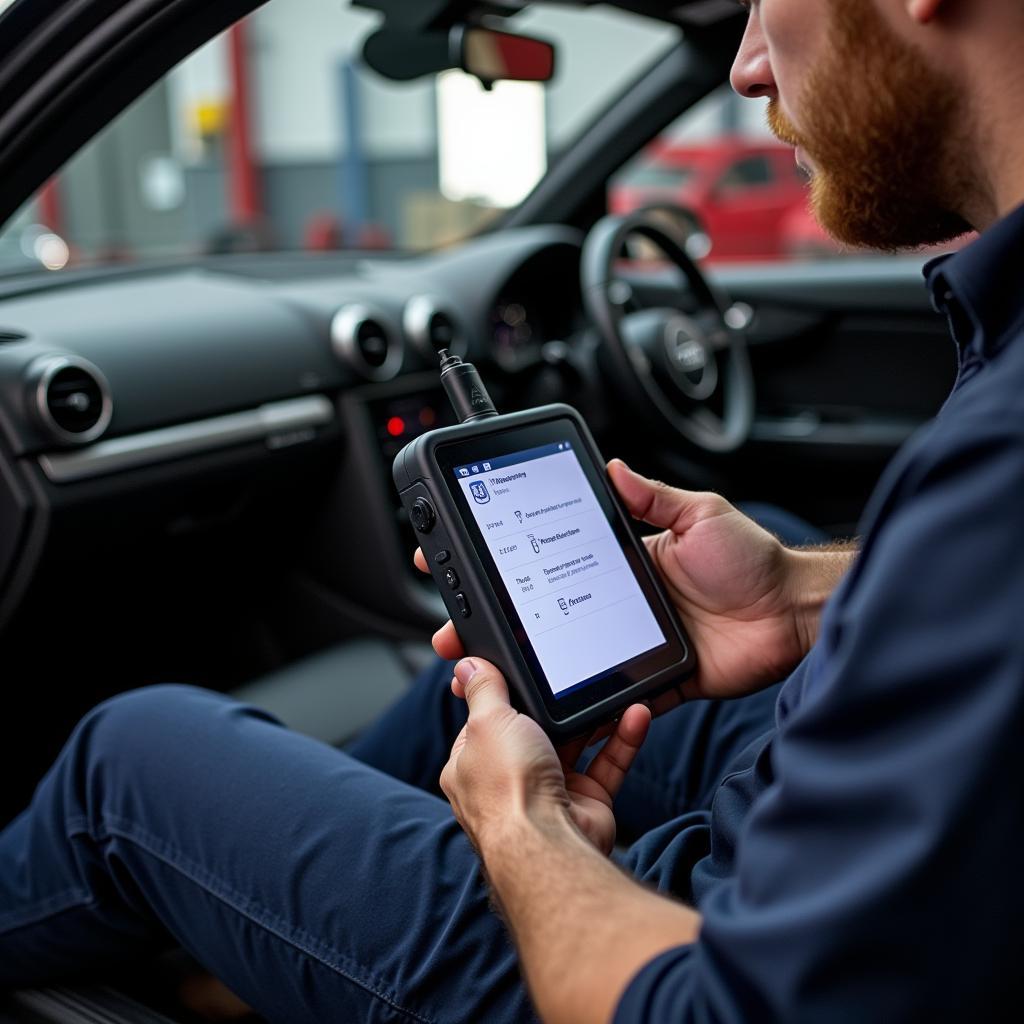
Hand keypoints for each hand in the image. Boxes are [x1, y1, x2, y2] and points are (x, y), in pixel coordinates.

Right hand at [416, 459, 840, 705]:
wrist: (794, 613)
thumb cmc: (752, 561)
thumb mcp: (699, 515)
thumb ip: (654, 497)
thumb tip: (612, 467)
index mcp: (623, 564)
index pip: (555, 563)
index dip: (512, 565)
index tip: (469, 557)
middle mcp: (620, 606)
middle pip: (546, 616)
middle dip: (498, 623)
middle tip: (453, 629)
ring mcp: (632, 647)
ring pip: (568, 661)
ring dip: (528, 667)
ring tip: (486, 672)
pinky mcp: (655, 683)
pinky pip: (614, 700)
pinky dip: (585, 710)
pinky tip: (545, 713)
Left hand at [440, 658, 650, 856]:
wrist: (546, 845)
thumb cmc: (506, 789)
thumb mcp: (488, 721)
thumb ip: (484, 690)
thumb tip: (470, 665)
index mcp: (473, 763)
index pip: (487, 720)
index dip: (505, 695)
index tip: (526, 670)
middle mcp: (508, 780)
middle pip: (535, 730)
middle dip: (558, 706)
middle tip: (575, 676)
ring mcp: (547, 793)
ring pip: (577, 744)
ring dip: (597, 718)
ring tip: (613, 690)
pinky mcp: (585, 805)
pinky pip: (607, 764)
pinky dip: (623, 740)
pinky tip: (635, 714)